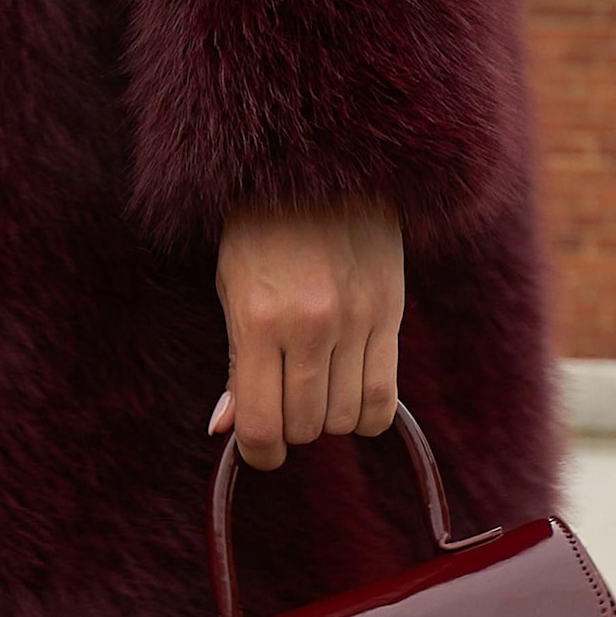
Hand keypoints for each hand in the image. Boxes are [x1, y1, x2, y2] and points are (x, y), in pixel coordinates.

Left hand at [210, 204, 404, 470]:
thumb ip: (236, 365)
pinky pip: (384, 399)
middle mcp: (310, 324)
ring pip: (345, 419)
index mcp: (259, 321)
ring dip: (329, 420)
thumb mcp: (233, 291)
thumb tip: (226, 430)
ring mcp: (355, 318)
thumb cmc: (262, 231)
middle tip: (287, 408)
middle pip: (306, 427)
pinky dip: (366, 415)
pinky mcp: (389, 310)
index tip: (260, 451)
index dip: (259, 454)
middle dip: (293, 431)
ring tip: (318, 392)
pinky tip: (351, 396)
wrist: (322, 162)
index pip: (262, 427)